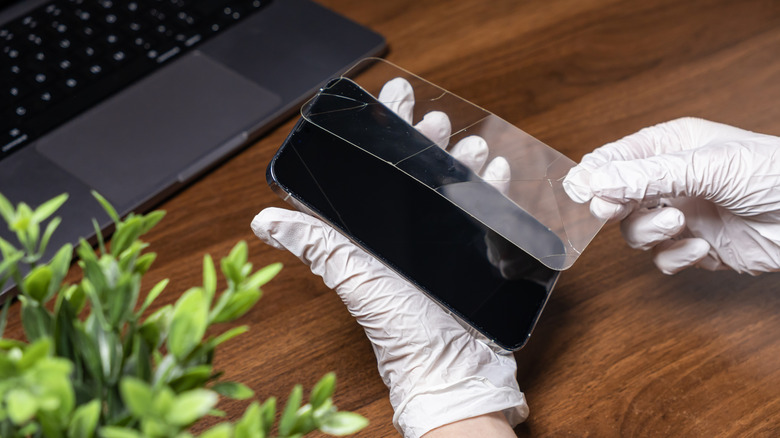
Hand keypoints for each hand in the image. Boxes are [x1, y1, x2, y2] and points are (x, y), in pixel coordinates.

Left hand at [252, 78, 527, 436]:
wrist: (451, 364)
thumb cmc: (400, 323)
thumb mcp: (352, 274)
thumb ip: (315, 242)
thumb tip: (264, 219)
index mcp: (375, 230)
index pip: (376, 170)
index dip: (383, 134)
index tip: (390, 102)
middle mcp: (409, 231)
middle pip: (417, 172)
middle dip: (425, 140)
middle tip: (432, 119)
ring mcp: (446, 240)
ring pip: (455, 186)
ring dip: (462, 159)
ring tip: (469, 143)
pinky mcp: (478, 251)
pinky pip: (488, 210)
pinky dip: (494, 187)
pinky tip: (497, 169)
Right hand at [563, 117, 779, 274]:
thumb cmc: (776, 174)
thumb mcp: (707, 167)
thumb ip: (646, 176)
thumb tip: (593, 181)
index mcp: (672, 147)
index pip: (616, 158)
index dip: (594, 174)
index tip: (579, 190)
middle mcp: (673, 181)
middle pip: (617, 198)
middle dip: (616, 207)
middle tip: (611, 212)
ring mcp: (684, 215)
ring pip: (635, 232)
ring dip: (651, 233)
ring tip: (680, 225)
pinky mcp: (698, 247)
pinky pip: (664, 259)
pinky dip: (676, 258)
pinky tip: (701, 248)